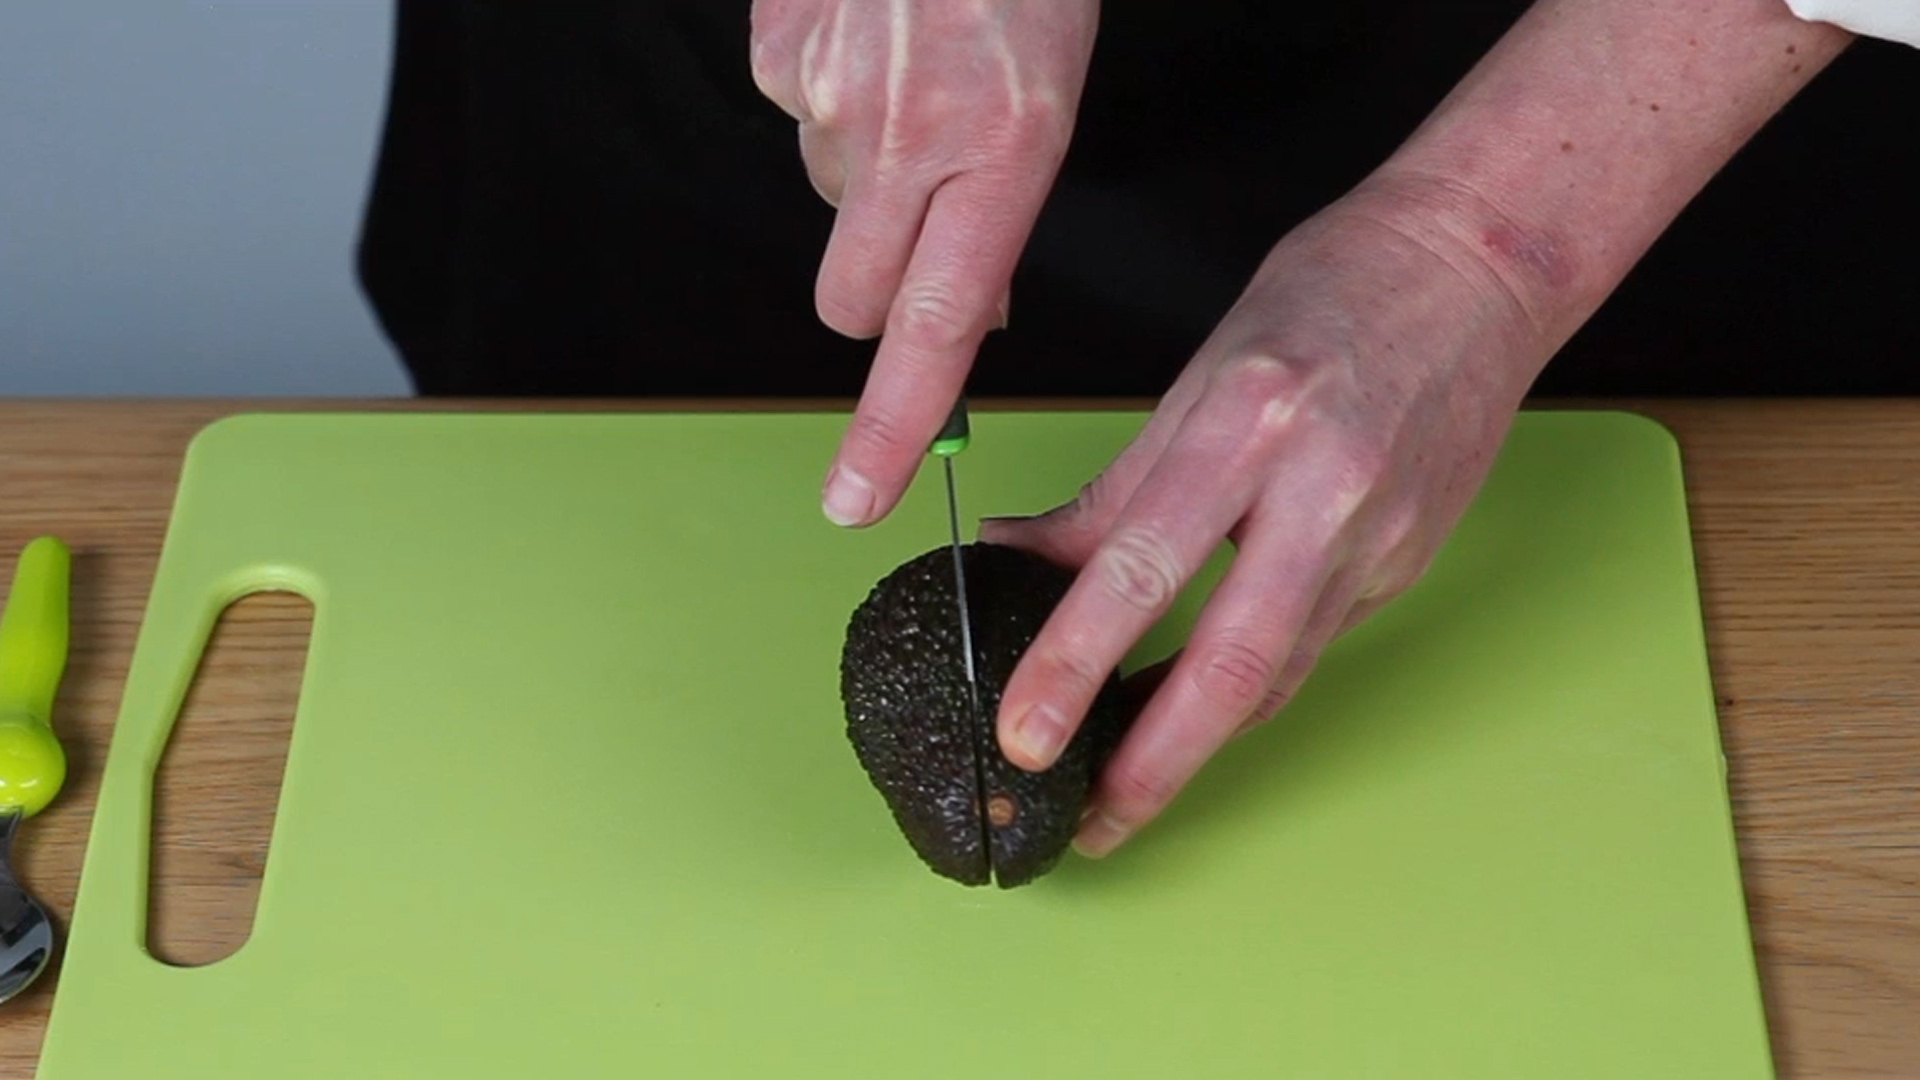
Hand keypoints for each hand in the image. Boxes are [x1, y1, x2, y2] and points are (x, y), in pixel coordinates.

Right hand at [749, 0, 1099, 525]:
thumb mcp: (1053, 97)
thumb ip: (1000, 214)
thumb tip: (969, 313)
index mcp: (1000, 147)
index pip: (937, 328)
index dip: (893, 428)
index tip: (857, 499)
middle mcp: (907, 129)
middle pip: (854, 299)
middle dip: (881, 292)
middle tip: (924, 219)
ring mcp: (827, 88)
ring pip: (825, 203)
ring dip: (862, 177)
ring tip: (909, 82)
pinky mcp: (775, 47)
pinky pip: (792, 116)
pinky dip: (828, 98)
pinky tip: (868, 41)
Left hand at [981, 177, 1558, 857]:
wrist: (1479, 265)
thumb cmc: (1333, 293)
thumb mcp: (1198, 372)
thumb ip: (1112, 488)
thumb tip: (1015, 556)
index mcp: (1249, 421)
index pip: (1141, 566)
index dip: (1074, 662)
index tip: (1024, 729)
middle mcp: (1322, 489)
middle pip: (1229, 663)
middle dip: (1150, 762)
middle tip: (1088, 820)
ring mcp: (1378, 537)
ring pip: (1275, 673)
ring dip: (1195, 742)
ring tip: (1124, 785)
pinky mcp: (1407, 563)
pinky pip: (1310, 645)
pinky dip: (1247, 687)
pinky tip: (1195, 709)